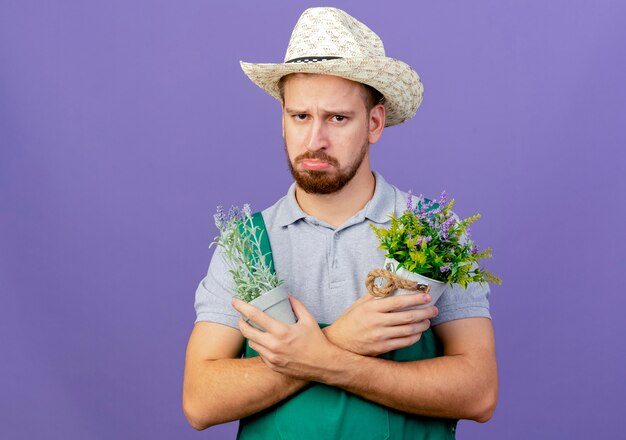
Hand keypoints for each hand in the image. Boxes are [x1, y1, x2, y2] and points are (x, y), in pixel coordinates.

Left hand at [232, 295, 341, 381]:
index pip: (255, 316)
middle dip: (241, 322)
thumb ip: (296, 305)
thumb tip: (286, 294)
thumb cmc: (317, 341)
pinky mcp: (273, 366)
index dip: (242, 307)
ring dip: (250, 335)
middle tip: (241, 317)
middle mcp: (274, 346)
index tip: (235, 301)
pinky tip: (266, 342)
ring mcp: (273, 358)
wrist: (324, 365)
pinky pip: (260, 354)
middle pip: (247, 332)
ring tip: (253, 329)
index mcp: (281, 331)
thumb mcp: (308, 319)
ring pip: (252, 344)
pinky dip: (260, 346)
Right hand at [324, 293, 438, 355]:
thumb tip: (390, 284)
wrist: (338, 344)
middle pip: (407, 317)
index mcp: (371, 308)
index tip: (427, 296)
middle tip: (434, 309)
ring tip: (428, 320)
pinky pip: (403, 342)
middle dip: (424, 312)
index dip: (415, 299)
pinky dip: (414, 337)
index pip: (398, 302)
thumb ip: (375, 295)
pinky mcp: (382, 348)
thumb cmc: (350, 321)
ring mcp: (380, 336)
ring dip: (422, 325)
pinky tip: (419, 332)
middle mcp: (376, 322)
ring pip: (408, 330)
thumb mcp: (359, 305)